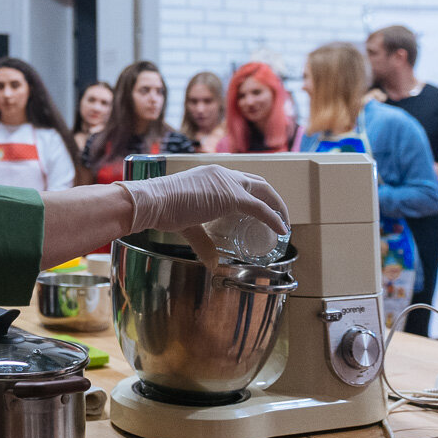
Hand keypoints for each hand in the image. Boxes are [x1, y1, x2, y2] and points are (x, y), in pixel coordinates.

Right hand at [117, 164, 288, 266]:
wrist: (154, 201)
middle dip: (271, 199)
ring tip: (283, 223)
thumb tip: (212, 263)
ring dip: (276, 207)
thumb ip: (203, 242)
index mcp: (212, 175)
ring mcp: (228, 184)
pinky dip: (273, 218)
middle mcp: (223, 174)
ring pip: (263, 190)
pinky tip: (281, 228)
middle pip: (257, 182)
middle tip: (278, 217)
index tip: (261, 210)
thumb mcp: (188, 224)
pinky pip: (260, 208)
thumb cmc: (164, 209)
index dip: (254, 194)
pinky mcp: (232, 197)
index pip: (240, 180)